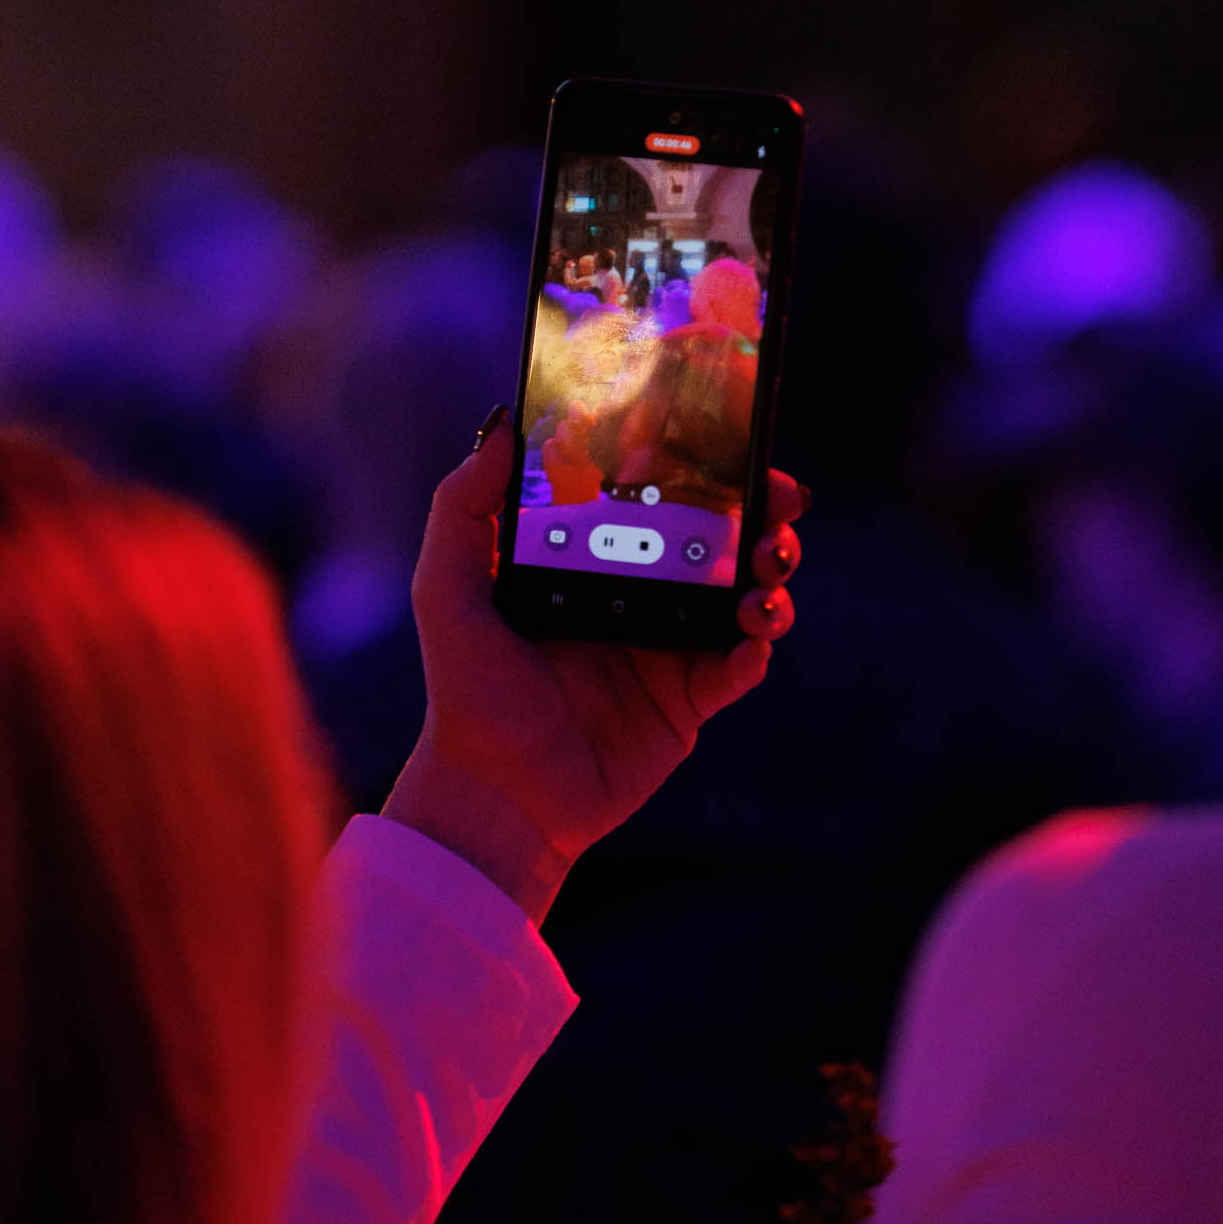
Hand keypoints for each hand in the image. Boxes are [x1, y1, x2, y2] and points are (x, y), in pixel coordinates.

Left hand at [383, 417, 802, 921]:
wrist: (496, 795)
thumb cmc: (467, 695)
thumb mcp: (447, 591)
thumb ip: (462, 508)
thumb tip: (498, 428)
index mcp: (590, 560)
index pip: (654, 495)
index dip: (694, 464)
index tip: (720, 436)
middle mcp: (637, 596)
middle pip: (717, 537)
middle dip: (759, 509)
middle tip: (776, 494)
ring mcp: (669, 647)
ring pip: (745, 591)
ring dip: (772, 569)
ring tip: (768, 564)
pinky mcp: (690, 700)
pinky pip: (742, 662)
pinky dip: (759, 641)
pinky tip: (751, 628)